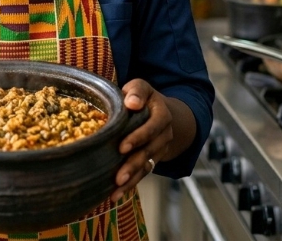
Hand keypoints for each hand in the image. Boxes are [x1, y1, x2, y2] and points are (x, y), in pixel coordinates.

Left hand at [110, 79, 173, 202]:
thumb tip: (132, 102)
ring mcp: (160, 148)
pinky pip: (144, 173)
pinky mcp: (153, 160)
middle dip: (133, 164)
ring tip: (116, 188)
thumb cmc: (142, 97)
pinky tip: (116, 194)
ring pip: (147, 165)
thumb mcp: (141, 87)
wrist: (160, 111)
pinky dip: (131, 184)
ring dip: (132, 178)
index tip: (122, 147)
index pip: (152, 126)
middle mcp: (165, 133)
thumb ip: (137, 91)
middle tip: (118, 176)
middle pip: (150, 150)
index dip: (139, 137)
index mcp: (162, 114)